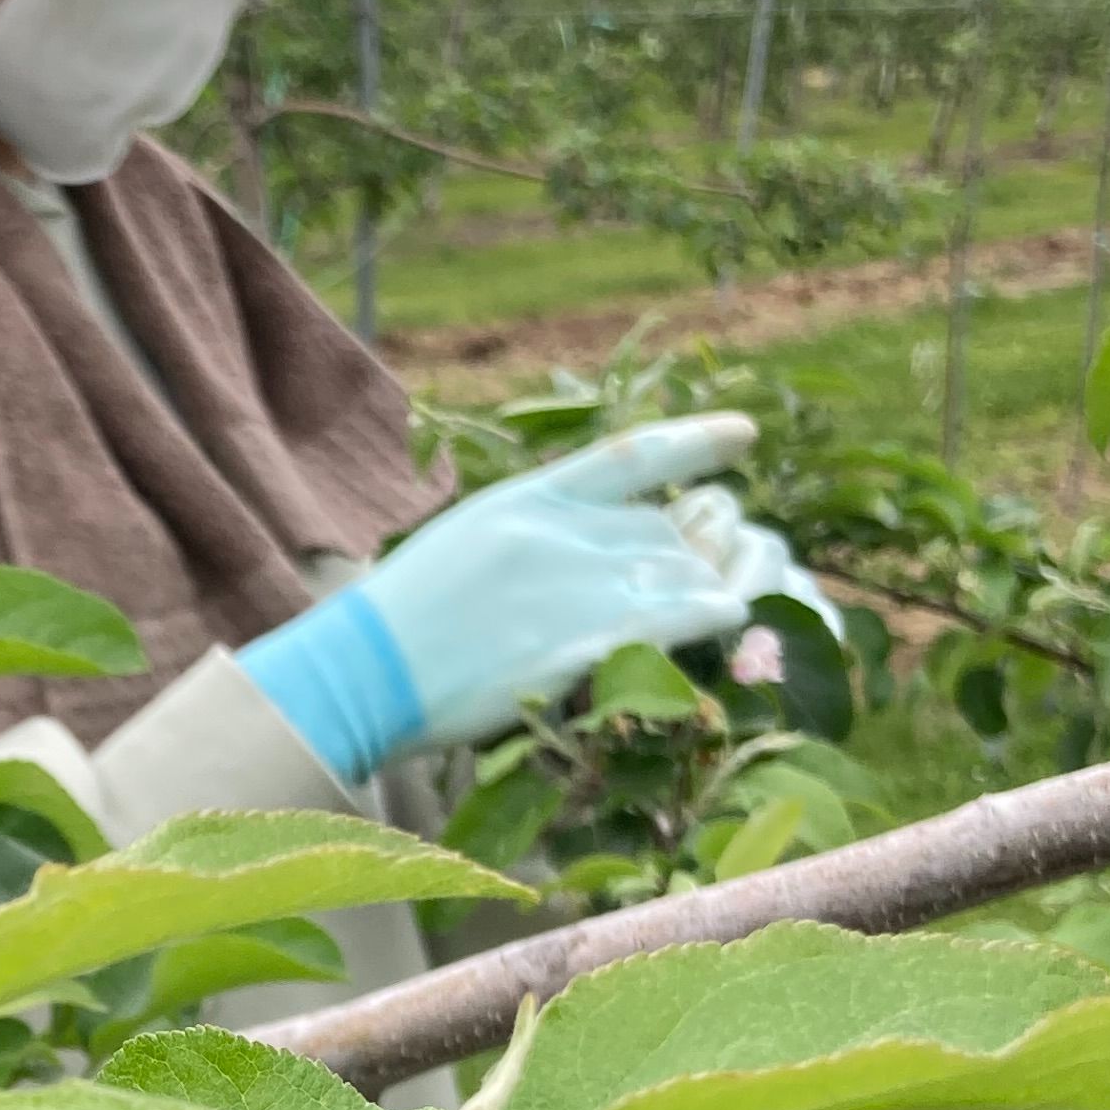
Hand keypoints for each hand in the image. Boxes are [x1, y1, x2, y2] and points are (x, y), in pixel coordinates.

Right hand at [238, 413, 788, 779]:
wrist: (361, 672)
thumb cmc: (396, 621)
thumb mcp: (465, 544)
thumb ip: (532, 536)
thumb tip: (589, 546)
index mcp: (526, 499)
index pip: (633, 456)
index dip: (696, 443)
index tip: (747, 437)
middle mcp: (559, 533)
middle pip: (666, 531)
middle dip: (696, 554)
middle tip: (717, 576)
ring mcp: (574, 588)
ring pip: (682, 573)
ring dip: (711, 590)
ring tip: (729, 605)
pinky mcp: (583, 645)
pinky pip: (678, 619)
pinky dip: (713, 615)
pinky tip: (730, 620)